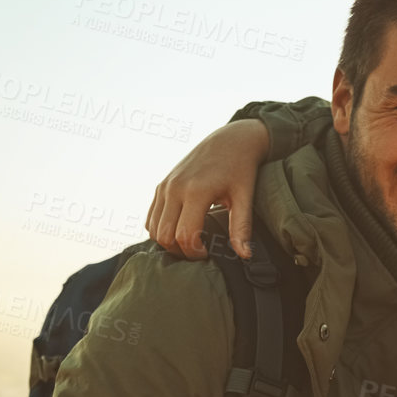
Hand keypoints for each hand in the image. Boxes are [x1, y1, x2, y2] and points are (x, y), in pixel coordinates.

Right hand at [145, 119, 270, 259]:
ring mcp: (165, 186)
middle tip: (199, 253)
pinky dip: (161, 230)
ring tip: (191, 243)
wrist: (230, 140)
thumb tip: (245, 256)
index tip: (208, 254)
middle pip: (164, 236)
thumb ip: (242, 227)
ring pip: (153, 229)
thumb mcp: (245, 197)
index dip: (195, 253)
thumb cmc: (240, 169)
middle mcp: (175, 188)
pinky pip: (151, 217)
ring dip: (169, 243)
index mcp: (196, 191)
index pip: (184, 235)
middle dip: (180, 251)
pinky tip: (181, 232)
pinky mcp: (161, 185)